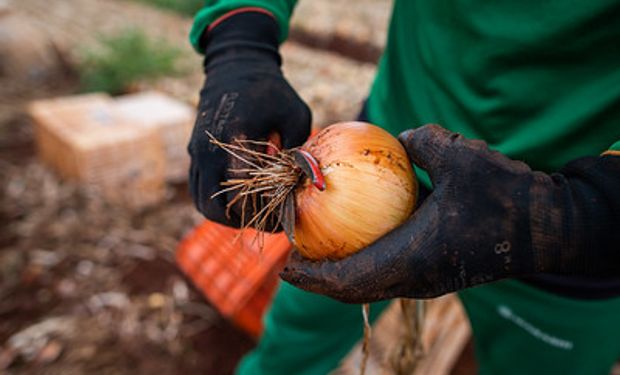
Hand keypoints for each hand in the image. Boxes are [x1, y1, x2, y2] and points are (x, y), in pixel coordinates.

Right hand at [188, 12, 310, 227]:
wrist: (234, 68)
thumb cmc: (272, 91)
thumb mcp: (296, 115)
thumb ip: (297, 151)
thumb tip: (298, 185)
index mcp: (236, 139)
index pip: (244, 194)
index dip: (264, 214)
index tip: (283, 220)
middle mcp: (210, 150)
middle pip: (218, 209)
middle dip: (246, 221)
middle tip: (269, 222)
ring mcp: (197, 153)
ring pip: (204, 204)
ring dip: (228, 216)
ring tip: (255, 213)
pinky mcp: (193, 154)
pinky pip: (198, 190)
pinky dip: (217, 203)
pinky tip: (241, 200)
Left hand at [280, 124, 619, 302]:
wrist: (549, 230)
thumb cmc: (507, 196)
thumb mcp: (462, 156)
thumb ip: (423, 141)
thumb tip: (398, 136)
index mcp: (412, 260)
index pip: (347, 280)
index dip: (312, 276)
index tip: (285, 264)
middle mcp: (416, 279)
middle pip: (354, 289)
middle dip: (319, 278)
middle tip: (294, 256)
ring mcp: (428, 280)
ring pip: (372, 284)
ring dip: (341, 272)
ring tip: (318, 248)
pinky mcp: (438, 272)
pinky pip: (390, 272)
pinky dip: (366, 260)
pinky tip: (361, 233)